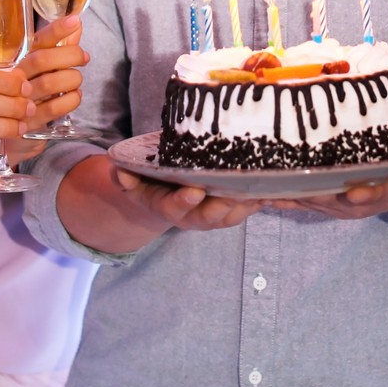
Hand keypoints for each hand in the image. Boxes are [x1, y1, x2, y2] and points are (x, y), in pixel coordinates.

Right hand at [0, 16, 86, 150]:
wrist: (5, 128)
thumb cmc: (26, 89)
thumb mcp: (38, 66)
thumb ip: (58, 46)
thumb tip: (77, 24)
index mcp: (17, 58)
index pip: (36, 41)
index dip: (56, 30)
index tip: (74, 20)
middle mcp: (14, 76)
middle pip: (42, 60)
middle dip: (70, 55)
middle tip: (84, 57)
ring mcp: (18, 99)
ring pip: (49, 84)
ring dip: (72, 79)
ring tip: (77, 80)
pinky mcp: (26, 121)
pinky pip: (53, 109)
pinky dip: (71, 100)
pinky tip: (74, 96)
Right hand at [112, 168, 264, 231]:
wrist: (162, 196)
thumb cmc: (147, 181)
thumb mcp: (132, 178)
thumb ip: (125, 175)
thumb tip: (117, 169)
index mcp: (165, 206)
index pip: (173, 207)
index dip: (183, 201)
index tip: (194, 191)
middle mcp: (190, 215)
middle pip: (209, 217)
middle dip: (223, 205)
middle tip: (237, 191)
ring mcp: (211, 215)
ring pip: (230, 215)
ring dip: (245, 205)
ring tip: (260, 190)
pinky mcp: (228, 210)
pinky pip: (245, 210)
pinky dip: (257, 202)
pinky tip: (270, 188)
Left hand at [269, 152, 387, 218]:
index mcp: (385, 193)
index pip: (375, 196)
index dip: (366, 195)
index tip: (354, 193)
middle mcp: (358, 203)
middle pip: (332, 202)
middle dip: (312, 195)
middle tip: (290, 185)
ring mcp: (338, 204)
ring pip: (309, 201)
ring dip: (286, 195)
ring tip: (263, 184)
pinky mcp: (323, 200)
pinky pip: (297, 200)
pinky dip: (277, 195)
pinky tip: (254, 188)